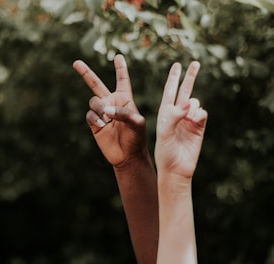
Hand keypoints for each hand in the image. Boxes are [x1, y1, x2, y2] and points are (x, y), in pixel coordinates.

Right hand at [73, 54, 147, 167]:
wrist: (128, 156)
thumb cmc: (137, 138)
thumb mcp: (137, 123)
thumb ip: (123, 113)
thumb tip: (105, 110)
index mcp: (124, 99)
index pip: (122, 80)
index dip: (120, 69)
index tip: (118, 56)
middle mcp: (111, 103)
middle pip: (96, 84)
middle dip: (86, 73)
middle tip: (76, 62)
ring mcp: (101, 113)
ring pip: (93, 101)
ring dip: (99, 108)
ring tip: (107, 119)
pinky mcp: (94, 123)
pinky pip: (89, 115)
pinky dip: (95, 119)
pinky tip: (103, 125)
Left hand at [155, 61, 206, 178]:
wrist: (176, 168)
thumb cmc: (165, 152)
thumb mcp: (164, 133)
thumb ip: (174, 116)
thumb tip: (190, 102)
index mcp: (165, 113)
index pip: (170, 91)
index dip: (173, 78)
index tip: (177, 65)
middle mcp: (178, 113)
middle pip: (185, 91)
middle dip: (190, 77)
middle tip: (195, 63)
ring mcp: (189, 119)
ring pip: (195, 102)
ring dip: (192, 106)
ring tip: (187, 118)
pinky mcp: (199, 126)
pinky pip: (202, 113)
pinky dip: (199, 114)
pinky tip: (194, 121)